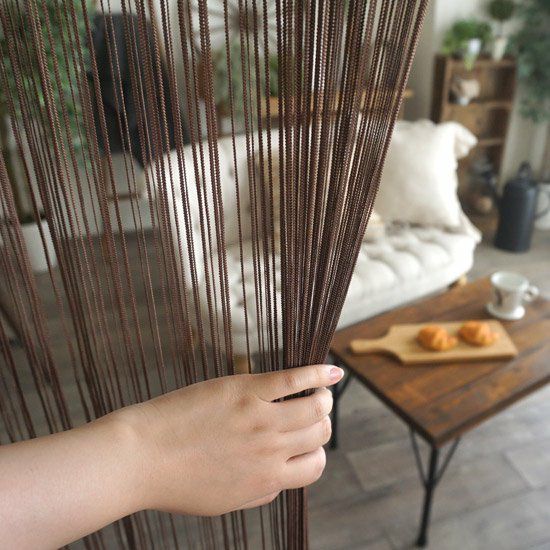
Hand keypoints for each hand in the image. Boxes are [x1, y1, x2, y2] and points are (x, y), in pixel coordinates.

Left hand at [119, 364, 343, 515]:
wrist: (139, 457)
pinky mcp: (245, 391)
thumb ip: (258, 493)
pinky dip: (317, 373)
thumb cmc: (175, 481)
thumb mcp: (223, 501)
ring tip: (319, 390)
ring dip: (323, 398)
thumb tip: (279, 482)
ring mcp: (260, 420)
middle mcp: (270, 451)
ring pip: (314, 408)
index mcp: (266, 480)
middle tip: (314, 410)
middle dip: (322, 422)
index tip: (307, 440)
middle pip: (319, 433)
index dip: (316, 452)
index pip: (315, 466)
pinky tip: (331, 370)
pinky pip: (293, 380)